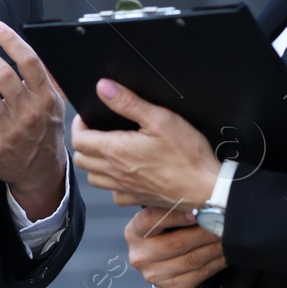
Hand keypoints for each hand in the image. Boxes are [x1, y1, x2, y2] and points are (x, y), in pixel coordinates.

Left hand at [0, 20, 66, 219]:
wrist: (42, 174)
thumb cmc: (45, 133)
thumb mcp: (56, 105)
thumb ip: (48, 79)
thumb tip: (36, 49)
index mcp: (45, 98)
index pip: (29, 63)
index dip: (11, 41)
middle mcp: (28, 113)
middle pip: (3, 76)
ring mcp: (10, 132)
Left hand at [70, 78, 219, 208]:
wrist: (207, 188)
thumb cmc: (188, 155)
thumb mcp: (160, 118)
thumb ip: (128, 102)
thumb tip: (104, 88)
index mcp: (117, 151)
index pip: (79, 140)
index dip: (80, 124)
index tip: (88, 117)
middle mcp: (116, 173)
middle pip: (81, 159)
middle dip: (84, 142)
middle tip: (96, 131)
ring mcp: (125, 189)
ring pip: (93, 178)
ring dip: (94, 162)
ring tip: (107, 149)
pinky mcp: (137, 199)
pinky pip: (113, 194)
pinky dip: (111, 183)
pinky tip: (124, 172)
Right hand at [125, 205, 226, 287]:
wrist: (165, 262)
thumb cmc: (167, 231)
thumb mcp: (162, 215)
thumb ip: (174, 205)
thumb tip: (199, 197)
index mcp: (134, 232)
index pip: (152, 219)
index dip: (176, 215)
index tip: (198, 211)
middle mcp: (141, 255)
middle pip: (176, 243)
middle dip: (205, 232)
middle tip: (223, 222)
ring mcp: (155, 274)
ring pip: (192, 260)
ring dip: (215, 247)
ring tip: (228, 236)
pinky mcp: (172, 287)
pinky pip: (200, 274)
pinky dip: (217, 263)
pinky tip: (225, 253)